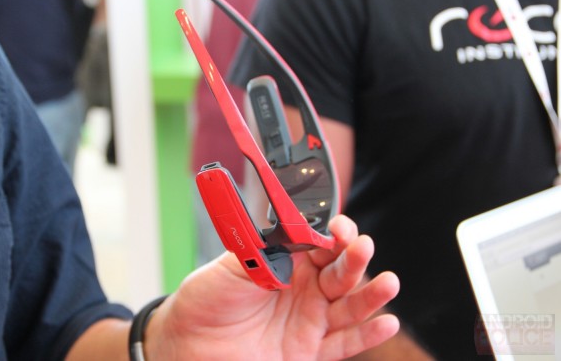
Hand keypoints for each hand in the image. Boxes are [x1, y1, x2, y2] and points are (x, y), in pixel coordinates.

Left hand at [145, 214, 399, 360]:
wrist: (187, 345)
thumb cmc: (206, 299)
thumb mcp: (232, 266)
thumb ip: (265, 250)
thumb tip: (293, 231)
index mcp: (287, 262)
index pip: (320, 243)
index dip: (333, 234)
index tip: (340, 228)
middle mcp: (304, 289)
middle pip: (340, 271)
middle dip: (354, 258)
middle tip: (361, 247)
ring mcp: (309, 320)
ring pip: (349, 306)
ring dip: (371, 294)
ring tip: (389, 283)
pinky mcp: (309, 351)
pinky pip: (344, 343)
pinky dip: (367, 335)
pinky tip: (386, 322)